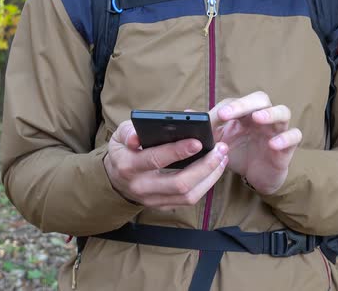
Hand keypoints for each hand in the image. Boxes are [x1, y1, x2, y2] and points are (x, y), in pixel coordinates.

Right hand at [104, 120, 228, 208]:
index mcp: (128, 166)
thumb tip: (137, 137)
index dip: (177, 151)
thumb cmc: (124, 150)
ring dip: (209, 177)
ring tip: (222, 158)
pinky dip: (205, 184)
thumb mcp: (120, 135)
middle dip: (204, 167)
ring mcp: (153, 200)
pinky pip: (188, 200)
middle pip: (178, 183)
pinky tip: (215, 169)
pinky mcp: (163, 206)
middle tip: (220, 149)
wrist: (115, 178)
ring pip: (187, 195)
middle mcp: (141, 187)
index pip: (155, 160)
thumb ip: (129, 131)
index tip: (198, 142)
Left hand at [209, 91, 301, 194]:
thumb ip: (207, 129)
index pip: (237, 102)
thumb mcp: (219, 143)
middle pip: (260, 99)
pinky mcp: (288, 146)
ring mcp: (277, 129)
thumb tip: (186, 114)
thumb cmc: (238, 153)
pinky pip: (294, 136)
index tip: (215, 116)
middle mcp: (263, 116)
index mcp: (245, 113)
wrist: (255, 177)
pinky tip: (273, 144)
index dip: (227, 107)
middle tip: (228, 113)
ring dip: (270, 113)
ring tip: (258, 118)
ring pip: (282, 111)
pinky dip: (285, 138)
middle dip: (244, 104)